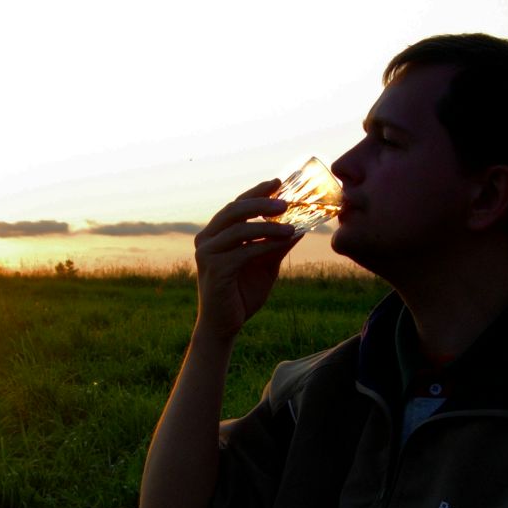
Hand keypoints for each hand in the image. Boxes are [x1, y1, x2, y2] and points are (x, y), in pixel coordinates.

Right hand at [192, 179, 299, 339]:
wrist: (225, 325)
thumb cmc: (243, 293)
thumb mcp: (266, 263)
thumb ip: (277, 244)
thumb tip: (301, 225)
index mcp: (216, 233)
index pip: (236, 205)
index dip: (257, 192)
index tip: (278, 181)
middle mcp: (206, 239)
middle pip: (234, 210)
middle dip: (261, 202)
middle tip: (286, 201)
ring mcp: (207, 253)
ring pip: (239, 229)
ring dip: (267, 225)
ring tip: (291, 226)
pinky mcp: (214, 268)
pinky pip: (243, 251)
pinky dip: (264, 244)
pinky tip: (282, 242)